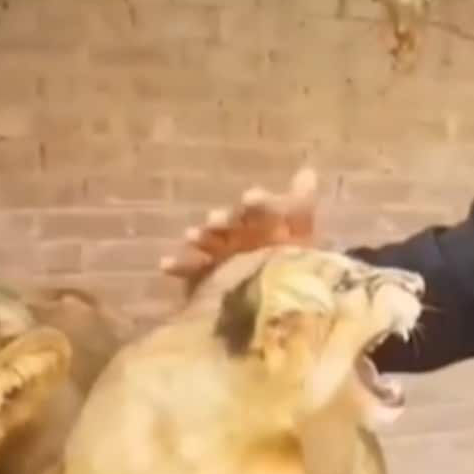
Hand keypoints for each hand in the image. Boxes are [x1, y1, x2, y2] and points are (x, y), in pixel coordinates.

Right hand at [159, 168, 319, 287]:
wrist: (284, 301)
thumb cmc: (295, 260)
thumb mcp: (303, 232)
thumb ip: (303, 205)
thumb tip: (308, 172)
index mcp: (268, 221)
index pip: (262, 206)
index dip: (258, 202)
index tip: (251, 198)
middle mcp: (244, 233)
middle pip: (231, 223)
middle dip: (224, 220)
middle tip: (215, 220)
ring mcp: (224, 253)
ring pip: (209, 242)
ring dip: (201, 238)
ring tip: (193, 236)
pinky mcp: (207, 276)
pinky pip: (191, 269)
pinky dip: (177, 266)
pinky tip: (165, 265)